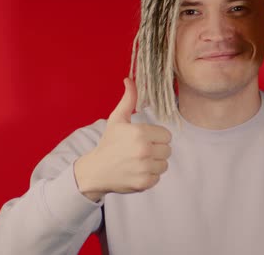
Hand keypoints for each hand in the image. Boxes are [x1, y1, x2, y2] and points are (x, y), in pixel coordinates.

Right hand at [74, 78, 171, 201]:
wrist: (95, 171)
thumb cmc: (108, 143)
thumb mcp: (117, 119)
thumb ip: (128, 100)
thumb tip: (129, 79)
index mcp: (140, 133)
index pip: (166, 136)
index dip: (156, 137)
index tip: (143, 140)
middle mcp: (144, 150)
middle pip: (167, 150)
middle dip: (156, 150)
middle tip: (140, 151)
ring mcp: (144, 168)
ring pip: (164, 164)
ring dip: (154, 163)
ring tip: (138, 161)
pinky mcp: (145, 183)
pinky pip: (158, 177)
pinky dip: (150, 176)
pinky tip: (136, 171)